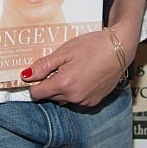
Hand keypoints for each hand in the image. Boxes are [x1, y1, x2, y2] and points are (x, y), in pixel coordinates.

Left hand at [21, 27, 135, 106]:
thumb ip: (44, 65)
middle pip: (50, 96)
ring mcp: (85, 101)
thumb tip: (26, 75)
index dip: (34, 82)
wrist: (120, 48)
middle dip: (49, 83)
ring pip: (63, 98)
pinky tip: (81, 74)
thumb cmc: (93, 45)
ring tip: (71, 68)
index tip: (37, 72)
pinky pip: (76, 99)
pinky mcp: (94, 101)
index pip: (37, 93)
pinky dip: (74, 90)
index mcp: (64, 84)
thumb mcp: (65, 51)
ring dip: (62, 87)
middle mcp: (74, 97)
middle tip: (57, 65)